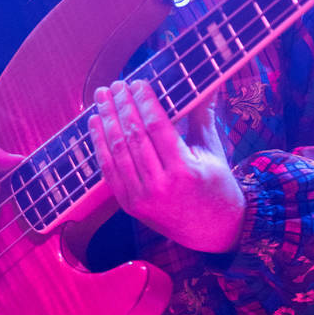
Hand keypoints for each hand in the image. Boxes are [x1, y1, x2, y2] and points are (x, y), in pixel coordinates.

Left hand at [88, 79, 245, 252]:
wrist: (214, 232)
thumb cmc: (217, 186)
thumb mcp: (213, 150)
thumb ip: (203, 115)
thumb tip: (208, 84)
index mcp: (184, 170)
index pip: (156, 126)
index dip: (144, 101)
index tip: (138, 82)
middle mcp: (160, 185)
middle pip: (133, 136)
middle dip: (121, 106)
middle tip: (115, 84)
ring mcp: (141, 198)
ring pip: (117, 152)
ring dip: (106, 120)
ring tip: (101, 97)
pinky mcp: (130, 205)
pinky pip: (109, 171)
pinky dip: (99, 145)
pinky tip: (96, 124)